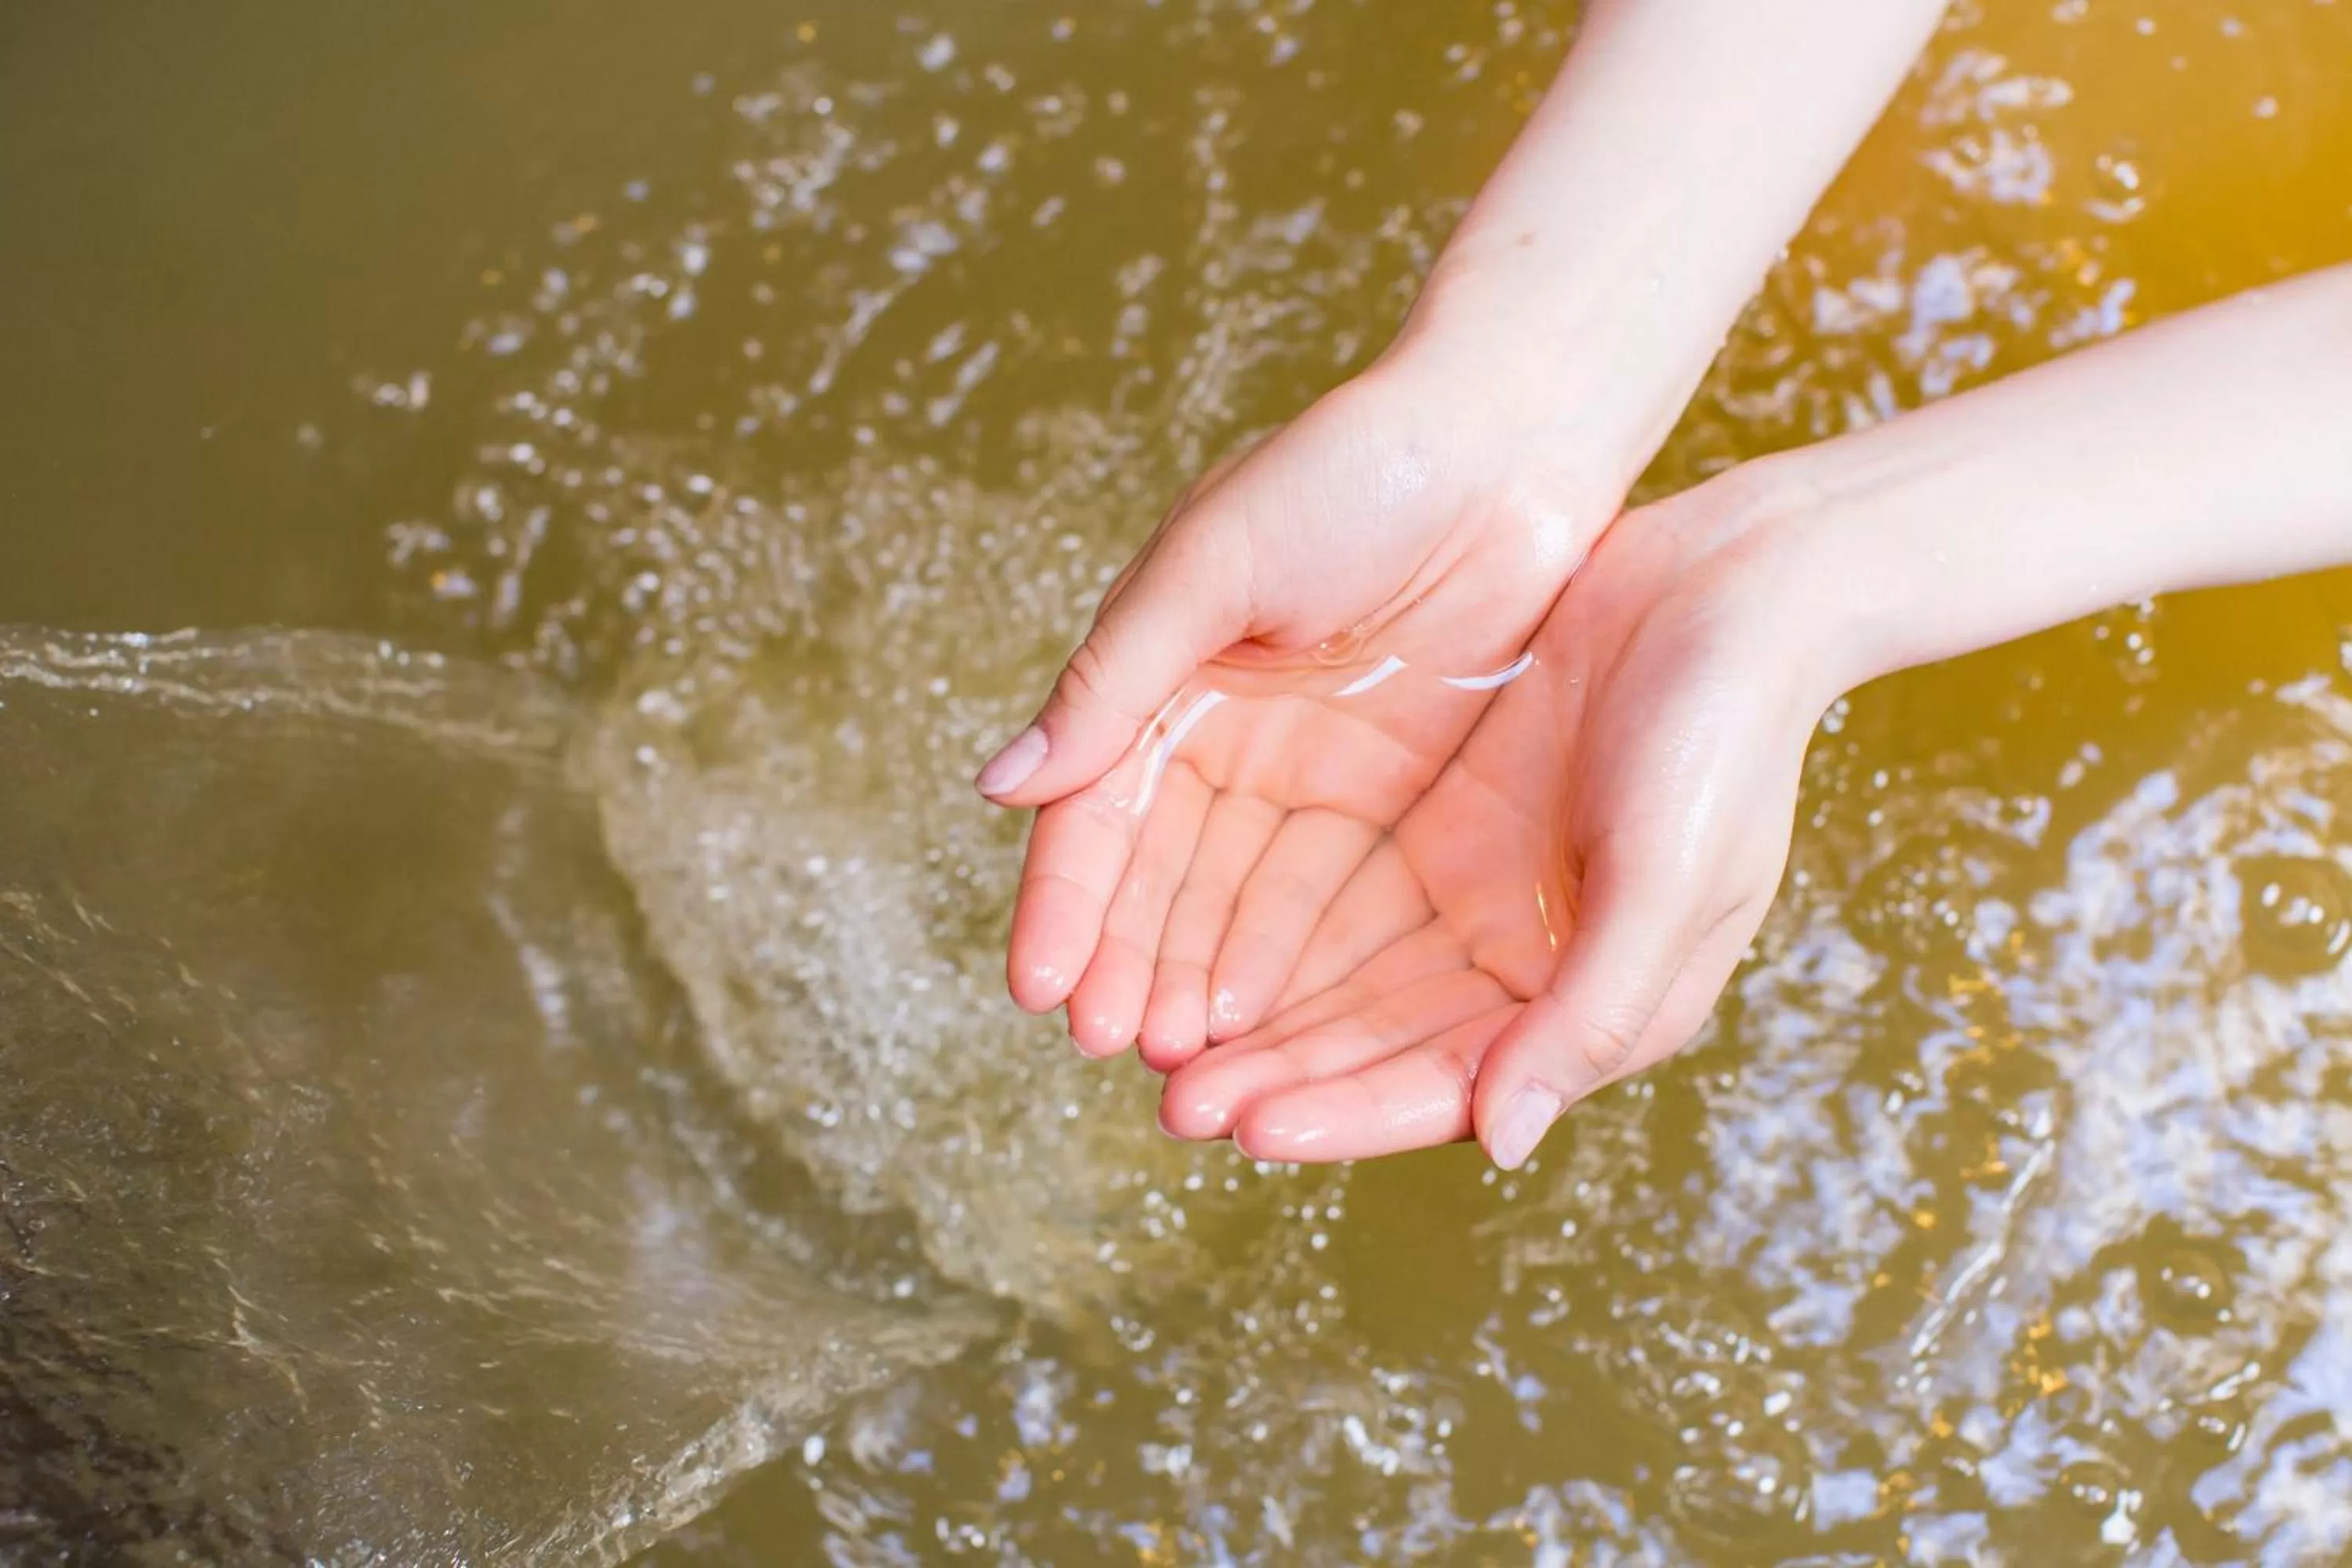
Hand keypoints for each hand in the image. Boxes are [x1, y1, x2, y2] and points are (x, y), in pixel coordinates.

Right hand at [982, 335, 1617, 1063]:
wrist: (1512, 436)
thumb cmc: (1351, 469)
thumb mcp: (1215, 564)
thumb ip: (1114, 680)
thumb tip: (998, 785)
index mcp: (1162, 676)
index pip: (1094, 812)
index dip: (1066, 902)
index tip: (1040, 990)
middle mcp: (1224, 736)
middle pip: (1160, 879)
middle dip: (1130, 965)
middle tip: (1116, 1050)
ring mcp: (1307, 773)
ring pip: (1236, 905)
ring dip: (1201, 982)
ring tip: (1184, 1064)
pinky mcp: (1390, 795)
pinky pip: (1327, 898)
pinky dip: (1289, 962)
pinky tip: (1264, 1026)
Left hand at [1152, 474, 1835, 1167]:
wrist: (1735, 583)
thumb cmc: (1725, 737)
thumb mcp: (1670, 881)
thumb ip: (1591, 1014)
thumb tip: (1507, 1141)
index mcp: (1589, 1001)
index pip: (1447, 1088)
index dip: (1347, 1113)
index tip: (1246, 1125)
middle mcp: (1524, 962)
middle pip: (1377, 1045)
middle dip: (1278, 1077)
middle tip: (1170, 1104)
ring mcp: (1478, 887)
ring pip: (1343, 974)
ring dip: (1260, 1013)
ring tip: (1153, 1038)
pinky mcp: (1444, 816)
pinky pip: (1338, 887)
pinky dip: (1272, 921)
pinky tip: (1193, 939)